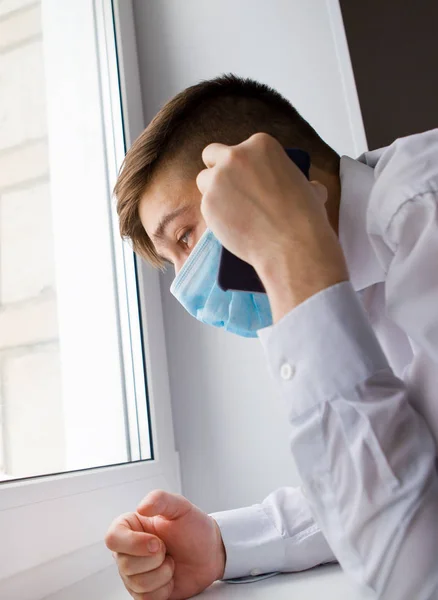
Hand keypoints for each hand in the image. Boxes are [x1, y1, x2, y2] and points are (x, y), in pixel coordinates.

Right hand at [105, 490, 225, 599]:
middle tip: (168, 549)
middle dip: (155, 559)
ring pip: (136, 583)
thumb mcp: (180, 507)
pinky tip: (170, 577)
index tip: (156, 542)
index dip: (134, 543)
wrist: (210, 553)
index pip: (113, 538)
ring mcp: (134, 574)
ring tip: (170, 562)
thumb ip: (161, 499)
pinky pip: (145, 598)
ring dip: (162, 573)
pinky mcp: (144, 593)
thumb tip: (141, 507)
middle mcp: (127, 551)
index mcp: (131, 527)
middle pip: (125, 564)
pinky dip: (164, 588)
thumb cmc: (194, 529)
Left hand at [196, 133, 347, 318]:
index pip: (241, 148)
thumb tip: (309, 188)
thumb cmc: (306, 218)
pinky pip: (205, 206)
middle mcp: (235, 156)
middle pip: (211, 155)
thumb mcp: (310, 188)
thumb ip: (301, 182)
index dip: (242, 163)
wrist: (292, 245)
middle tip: (225, 186)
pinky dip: (215, 216)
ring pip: (204, 181)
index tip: (246, 177)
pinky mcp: (208, 204)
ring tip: (229, 210)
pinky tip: (230, 226)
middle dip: (216, 168)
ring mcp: (218, 180)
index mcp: (261, 144)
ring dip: (213, 193)